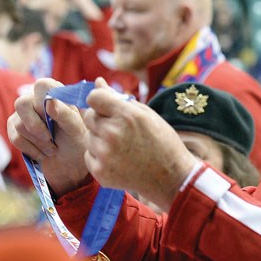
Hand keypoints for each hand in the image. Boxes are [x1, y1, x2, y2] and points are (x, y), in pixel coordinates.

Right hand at [7, 78, 89, 194]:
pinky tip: (43, 153)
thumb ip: (65, 114)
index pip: (42, 85)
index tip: (54, 119)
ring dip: (37, 142)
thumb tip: (49, 102)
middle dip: (37, 127)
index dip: (44, 102)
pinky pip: (15, 137)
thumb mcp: (76, 128)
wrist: (70, 164)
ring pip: (18, 124)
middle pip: (22, 103)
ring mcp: (23, 115)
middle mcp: (36, 100)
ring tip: (52, 149)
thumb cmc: (76, 141)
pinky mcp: (15, 129)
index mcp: (54, 94)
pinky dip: (31, 149)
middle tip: (51, 139)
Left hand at [83, 78, 198, 211]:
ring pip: (89, 136)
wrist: (172, 178)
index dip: (100, 100)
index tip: (108, 107)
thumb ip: (118, 98)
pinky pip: (89, 155)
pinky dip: (100, 156)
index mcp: (126, 115)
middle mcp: (112, 133)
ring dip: (100, 138)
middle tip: (120, 130)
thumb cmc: (162, 142)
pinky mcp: (100, 172)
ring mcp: (105, 154)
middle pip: (89, 116)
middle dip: (101, 119)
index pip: (93, 97)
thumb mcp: (146, 114)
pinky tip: (119, 160)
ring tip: (122, 147)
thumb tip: (98, 82)